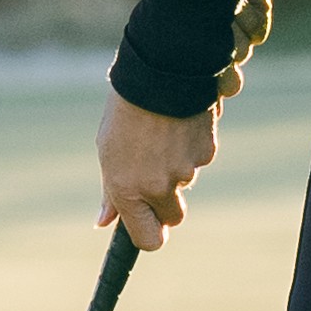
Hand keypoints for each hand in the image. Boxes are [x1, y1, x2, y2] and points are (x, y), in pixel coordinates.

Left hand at [96, 98, 218, 249]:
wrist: (158, 70)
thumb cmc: (125, 110)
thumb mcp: (108, 150)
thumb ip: (111, 192)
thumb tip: (104, 222)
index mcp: (128, 189)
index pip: (149, 240)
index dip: (150, 234)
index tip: (148, 223)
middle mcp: (158, 186)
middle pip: (173, 216)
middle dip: (167, 201)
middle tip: (155, 170)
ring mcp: (185, 170)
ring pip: (186, 180)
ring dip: (176, 164)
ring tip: (161, 131)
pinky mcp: (206, 151)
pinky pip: (200, 158)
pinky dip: (191, 144)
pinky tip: (179, 121)